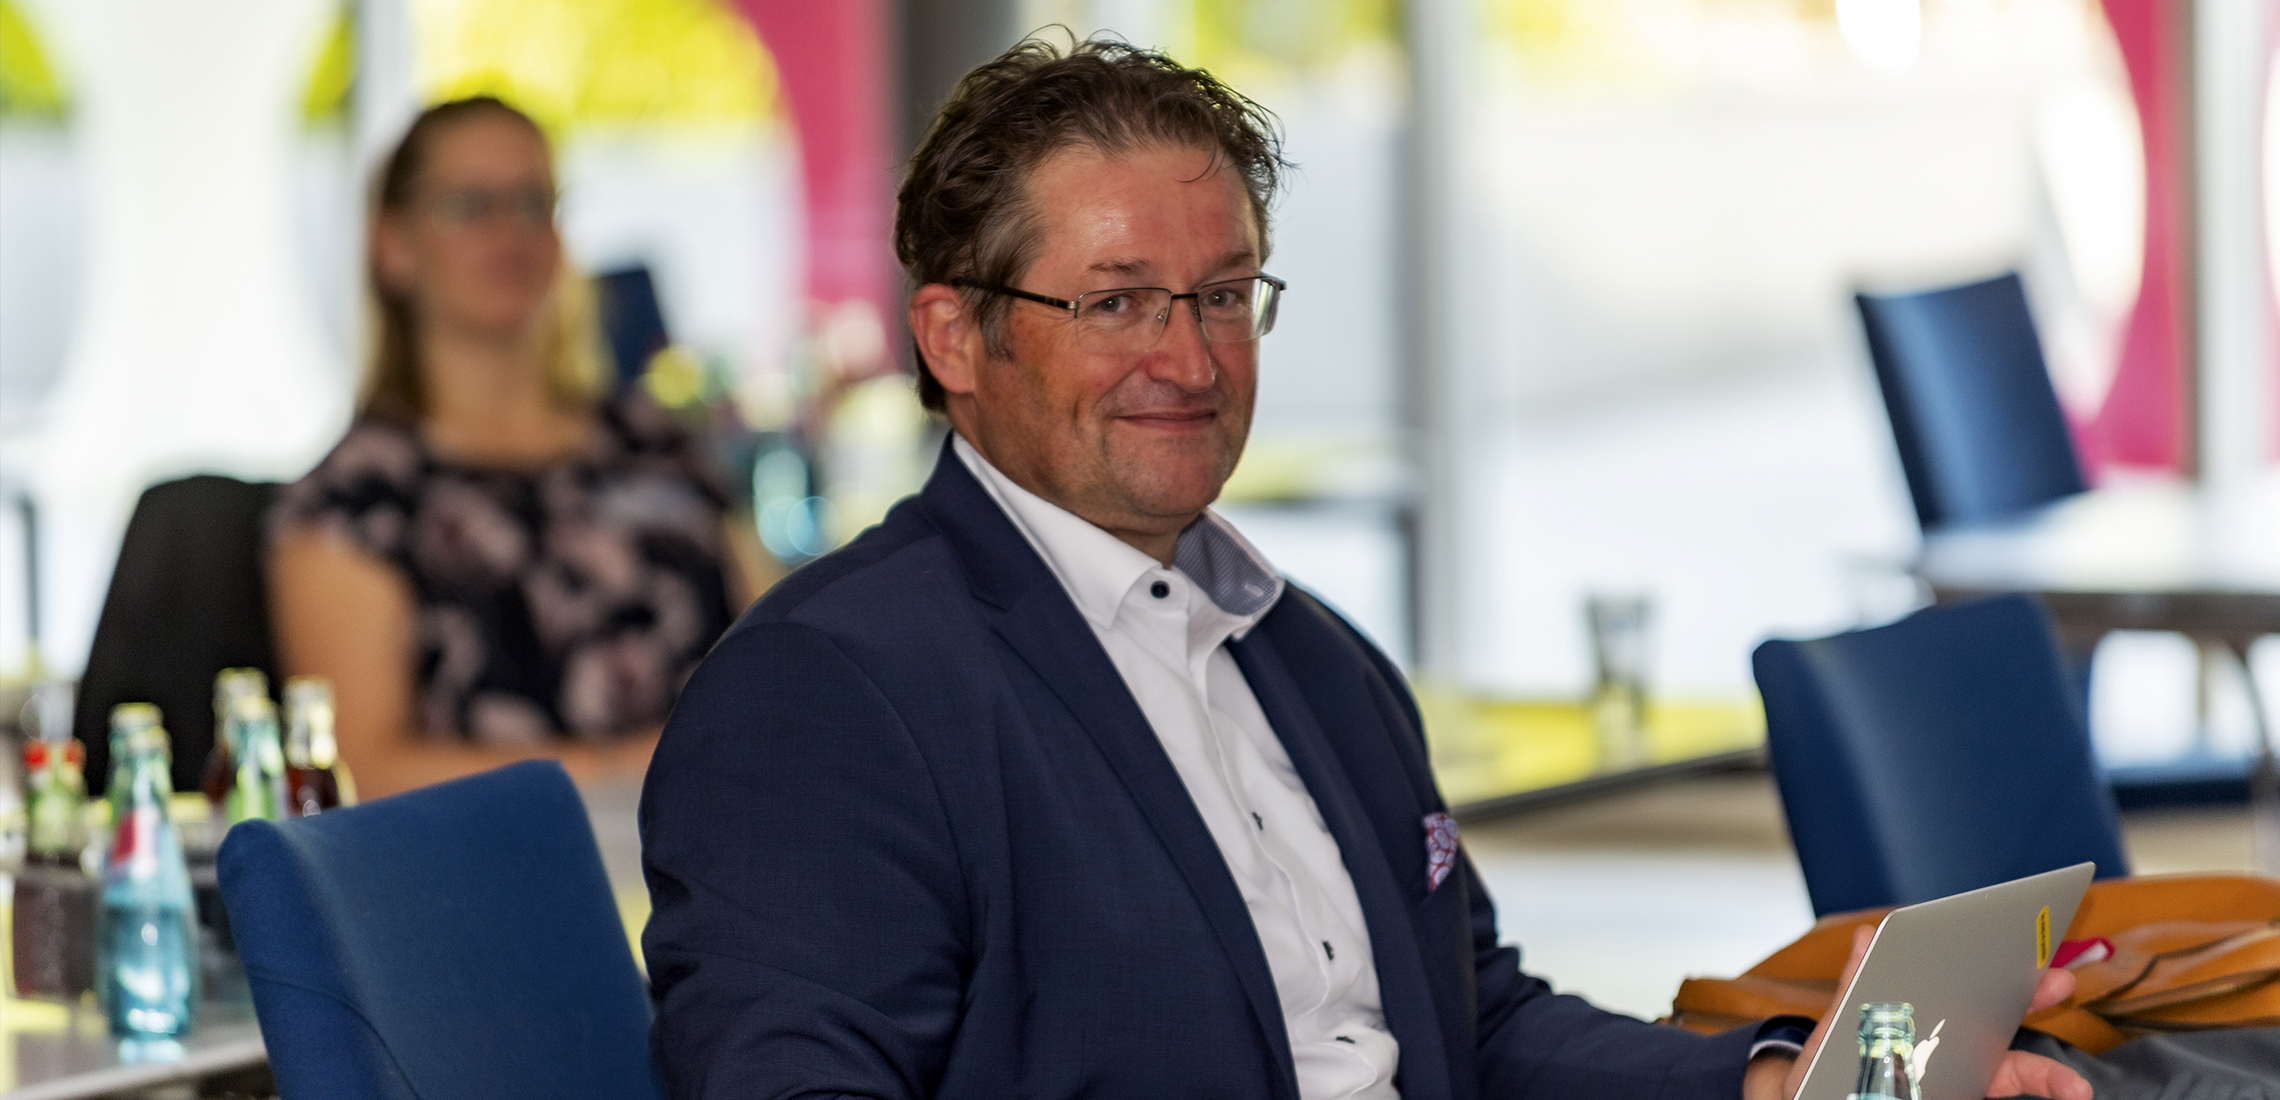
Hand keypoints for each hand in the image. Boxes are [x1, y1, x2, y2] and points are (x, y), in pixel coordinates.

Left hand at [1744, 927, 2092, 1099]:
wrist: (1821, 1096)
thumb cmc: (1832, 1062)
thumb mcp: (1844, 1022)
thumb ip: (1860, 984)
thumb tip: (1867, 933)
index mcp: (1925, 1009)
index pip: (1963, 979)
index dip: (1991, 958)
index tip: (2017, 934)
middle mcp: (1952, 1038)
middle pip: (1999, 1012)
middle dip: (2031, 993)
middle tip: (2061, 982)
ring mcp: (1965, 1069)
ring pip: (2017, 1061)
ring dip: (2051, 1069)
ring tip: (2076, 1084)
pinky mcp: (1972, 1090)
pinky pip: (2011, 1086)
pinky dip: (2045, 1084)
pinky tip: (2071, 1089)